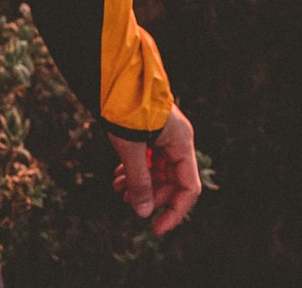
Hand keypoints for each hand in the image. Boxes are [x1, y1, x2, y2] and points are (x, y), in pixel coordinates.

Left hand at [109, 104, 200, 233]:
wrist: (113, 74)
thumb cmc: (125, 108)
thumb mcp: (130, 148)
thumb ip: (139, 181)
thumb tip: (143, 213)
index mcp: (181, 142)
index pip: (188, 187)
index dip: (174, 211)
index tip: (155, 228)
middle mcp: (176, 139)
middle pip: (171, 180)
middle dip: (150, 195)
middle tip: (126, 201)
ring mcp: (162, 134)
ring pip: (157, 170)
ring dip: (140, 183)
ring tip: (118, 189)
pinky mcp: (149, 130)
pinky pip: (148, 158)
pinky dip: (134, 170)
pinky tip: (118, 176)